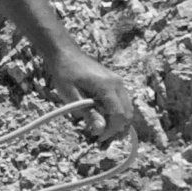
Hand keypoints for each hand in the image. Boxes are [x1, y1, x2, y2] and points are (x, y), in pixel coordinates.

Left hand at [47, 48, 164, 148]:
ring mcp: (118, 81)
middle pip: (127, 113)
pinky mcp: (115, 82)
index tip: (98, 138)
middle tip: (99, 134)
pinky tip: (99, 113)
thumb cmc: (65, 73)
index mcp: (107, 86)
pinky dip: (114, 111)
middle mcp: (117, 83)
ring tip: (98, 124)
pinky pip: (121, 101)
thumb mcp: (72, 96)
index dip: (111, 130)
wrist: (64, 52)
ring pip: (126, 108)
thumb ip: (88, 113)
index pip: (119, 115)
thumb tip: (101, 130)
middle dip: (115, 127)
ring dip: (115, 120)